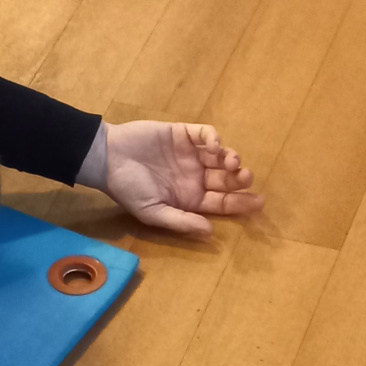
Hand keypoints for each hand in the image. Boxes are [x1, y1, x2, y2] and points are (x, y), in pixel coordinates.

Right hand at [103, 120, 263, 241]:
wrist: (106, 158)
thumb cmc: (127, 189)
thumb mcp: (152, 212)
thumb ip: (181, 221)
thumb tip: (211, 232)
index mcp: (189, 198)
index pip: (221, 202)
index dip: (241, 203)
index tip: (258, 203)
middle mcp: (194, 176)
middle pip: (226, 180)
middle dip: (240, 180)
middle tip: (247, 179)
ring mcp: (190, 154)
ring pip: (220, 156)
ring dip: (231, 159)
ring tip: (232, 163)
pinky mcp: (182, 133)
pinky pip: (205, 134)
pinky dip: (213, 138)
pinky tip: (214, 146)